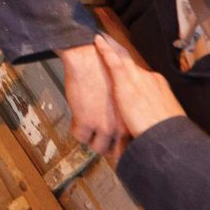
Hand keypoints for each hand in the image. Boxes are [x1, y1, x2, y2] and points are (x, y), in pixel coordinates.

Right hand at [59, 43, 125, 159]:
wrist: (88, 59)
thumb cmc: (106, 69)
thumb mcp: (128, 90)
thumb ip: (129, 109)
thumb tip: (126, 121)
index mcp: (132, 118)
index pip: (132, 144)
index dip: (123, 144)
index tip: (118, 142)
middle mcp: (121, 126)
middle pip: (116, 151)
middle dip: (108, 146)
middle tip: (101, 139)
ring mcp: (103, 126)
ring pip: (97, 147)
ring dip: (92, 140)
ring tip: (89, 130)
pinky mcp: (85, 122)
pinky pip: (80, 136)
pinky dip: (78, 130)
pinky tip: (78, 120)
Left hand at [94, 35, 184, 137]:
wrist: (168, 138)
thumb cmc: (165, 134)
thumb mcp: (161, 120)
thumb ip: (151, 114)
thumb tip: (146, 120)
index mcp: (158, 86)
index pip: (141, 72)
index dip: (131, 65)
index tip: (124, 58)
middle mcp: (149, 78)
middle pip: (131, 62)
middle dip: (120, 52)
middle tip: (108, 39)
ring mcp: (138, 79)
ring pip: (122, 58)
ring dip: (112, 46)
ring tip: (102, 36)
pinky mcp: (126, 84)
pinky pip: (114, 61)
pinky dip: (106, 50)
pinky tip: (98, 40)